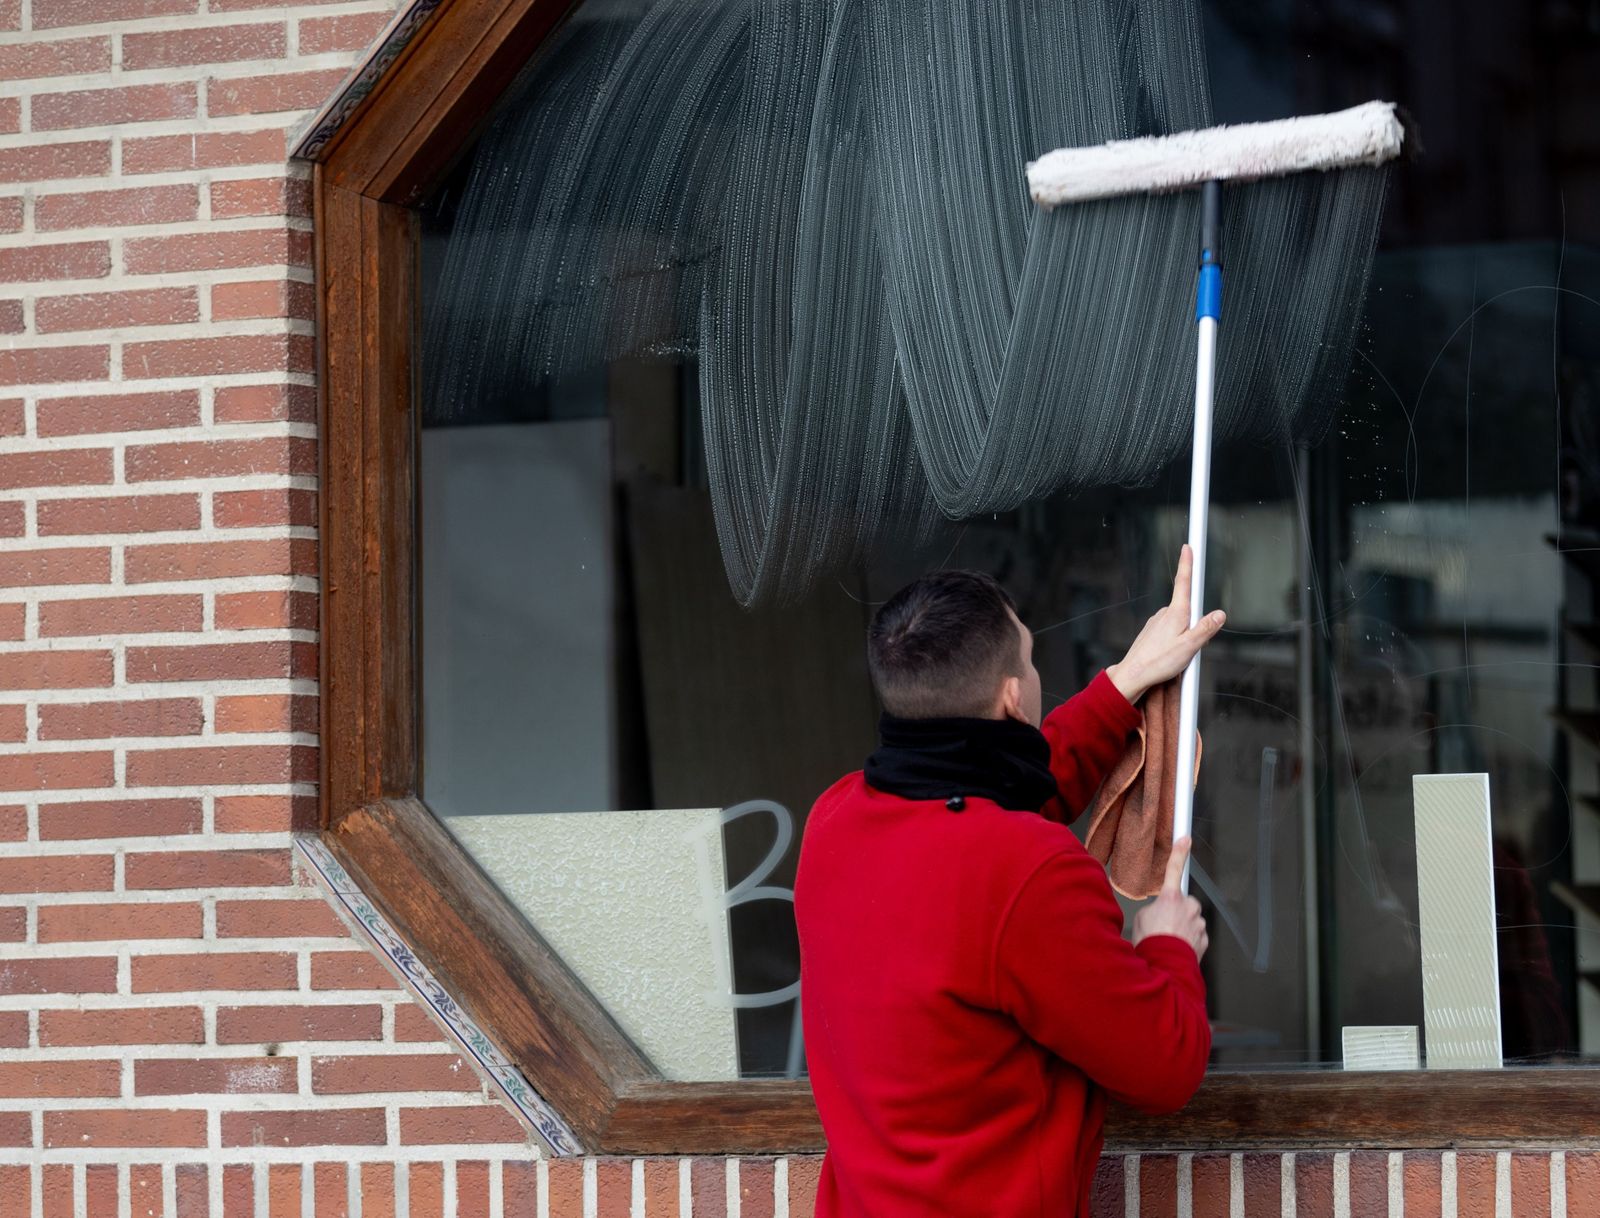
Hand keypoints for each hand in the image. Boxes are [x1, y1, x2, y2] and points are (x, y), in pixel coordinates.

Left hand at [1106, 545, 1224, 703]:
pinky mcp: (1152, 632)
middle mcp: (1165, 613)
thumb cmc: (1159, 662)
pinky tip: (1169, 656)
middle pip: (1189, 609)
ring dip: (1185, 635)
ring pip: (1180, 622)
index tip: (1188, 547)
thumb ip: (1206, 629)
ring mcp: (1157, 622)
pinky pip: (1170, 632)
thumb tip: (1219, 614)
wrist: (1134, 674)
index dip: (1187, 563)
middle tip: (1190, 648)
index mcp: (1176, 612)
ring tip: (1177, 656)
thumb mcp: (1190, 646)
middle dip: (1196, 623)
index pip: (1184, 582)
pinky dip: (1175, 641)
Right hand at [1132, 838, 1208, 959]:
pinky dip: (1189, 940)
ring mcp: (1198, 923)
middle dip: (1178, 909)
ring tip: (1170, 940)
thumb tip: (1159, 912)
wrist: (1164, 966)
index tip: (1185, 838)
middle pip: (1185, 901)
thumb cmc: (1150, 942)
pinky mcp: (1204, 939)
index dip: (1179, 852)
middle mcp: (1188, 907)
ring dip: (1183, 926)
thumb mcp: (1141, 918)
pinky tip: (1178, 947)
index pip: (1174, 869)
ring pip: (1192, 919)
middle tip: (1164, 924)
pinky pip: (1197, 934)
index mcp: (1170, 898)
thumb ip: (1153, 909)